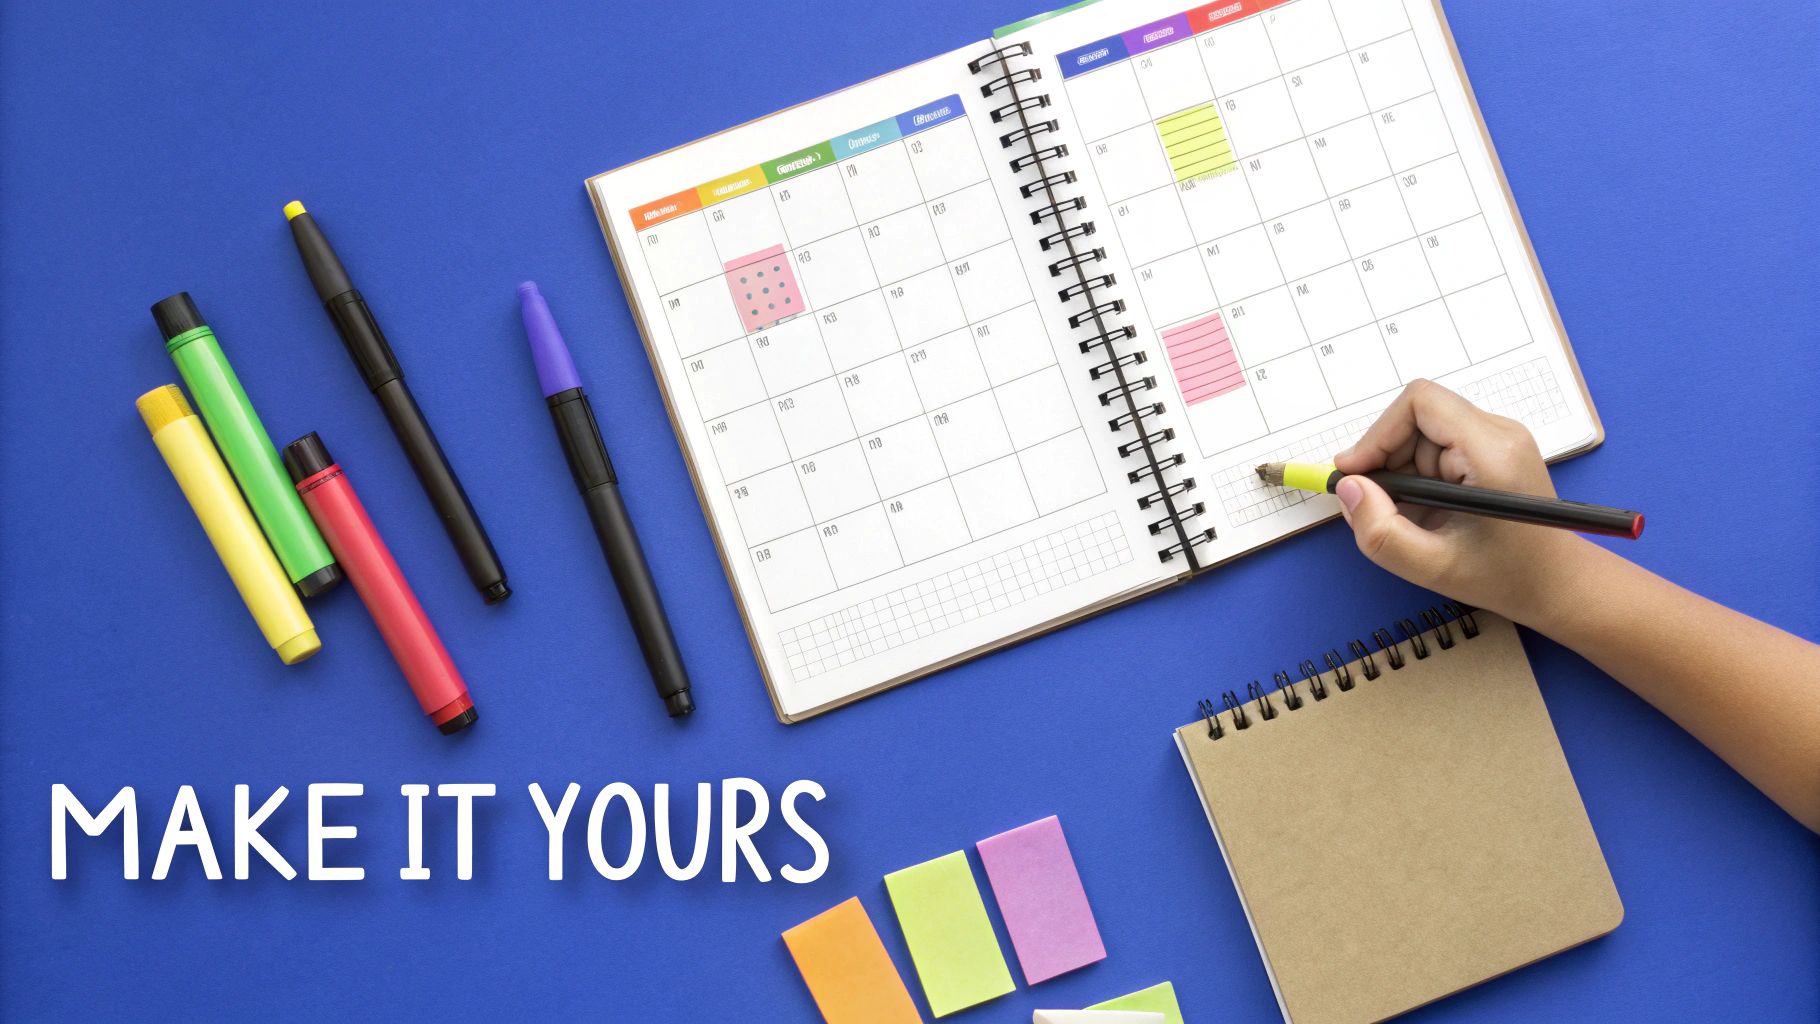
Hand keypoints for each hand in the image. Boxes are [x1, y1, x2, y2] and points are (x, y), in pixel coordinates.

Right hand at [1331, 379, 1588, 621]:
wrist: (1557, 583)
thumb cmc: (1505, 577)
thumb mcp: (1431, 567)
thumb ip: (1379, 530)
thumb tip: (1346, 487)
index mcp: (1491, 454)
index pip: (1420, 402)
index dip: (1378, 433)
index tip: (1356, 473)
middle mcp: (1500, 433)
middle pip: (1418, 416)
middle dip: (1386, 456)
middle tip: (1376, 502)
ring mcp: (1500, 437)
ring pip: (1424, 430)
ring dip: (1401, 467)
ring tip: (1407, 512)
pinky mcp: (1495, 446)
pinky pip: (1439, 442)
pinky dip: (1417, 470)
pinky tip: (1424, 506)